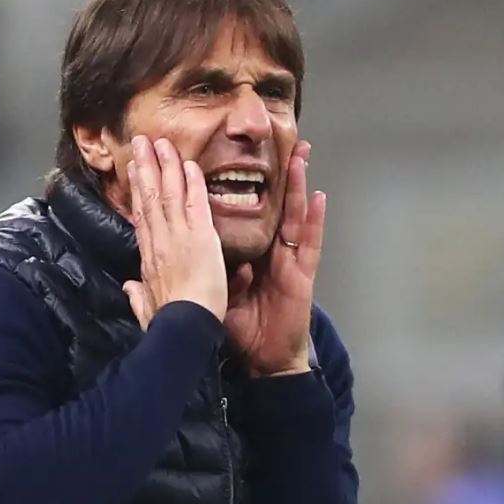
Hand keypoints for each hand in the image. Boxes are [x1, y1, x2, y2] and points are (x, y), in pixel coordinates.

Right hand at [122, 136, 227, 328]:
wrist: (183, 329)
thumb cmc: (166, 325)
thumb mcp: (146, 310)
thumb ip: (138, 296)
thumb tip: (128, 287)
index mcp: (148, 257)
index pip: (142, 216)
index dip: (137, 190)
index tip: (135, 170)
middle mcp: (159, 241)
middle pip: (149, 196)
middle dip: (145, 167)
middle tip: (141, 141)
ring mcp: (177, 236)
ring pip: (168, 193)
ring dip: (164, 164)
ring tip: (160, 142)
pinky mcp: (199, 238)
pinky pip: (194, 203)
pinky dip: (191, 182)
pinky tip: (188, 164)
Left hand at [223, 141, 323, 376]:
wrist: (264, 361)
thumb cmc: (242, 330)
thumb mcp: (215, 296)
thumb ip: (201, 274)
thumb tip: (184, 257)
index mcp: (249, 256)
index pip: (245, 215)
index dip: (245, 189)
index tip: (243, 162)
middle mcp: (272, 252)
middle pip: (274, 206)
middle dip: (279, 175)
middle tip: (282, 142)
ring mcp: (290, 261)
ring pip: (294, 215)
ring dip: (298, 185)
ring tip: (300, 156)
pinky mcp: (303, 275)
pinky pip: (310, 243)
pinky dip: (315, 220)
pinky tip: (319, 197)